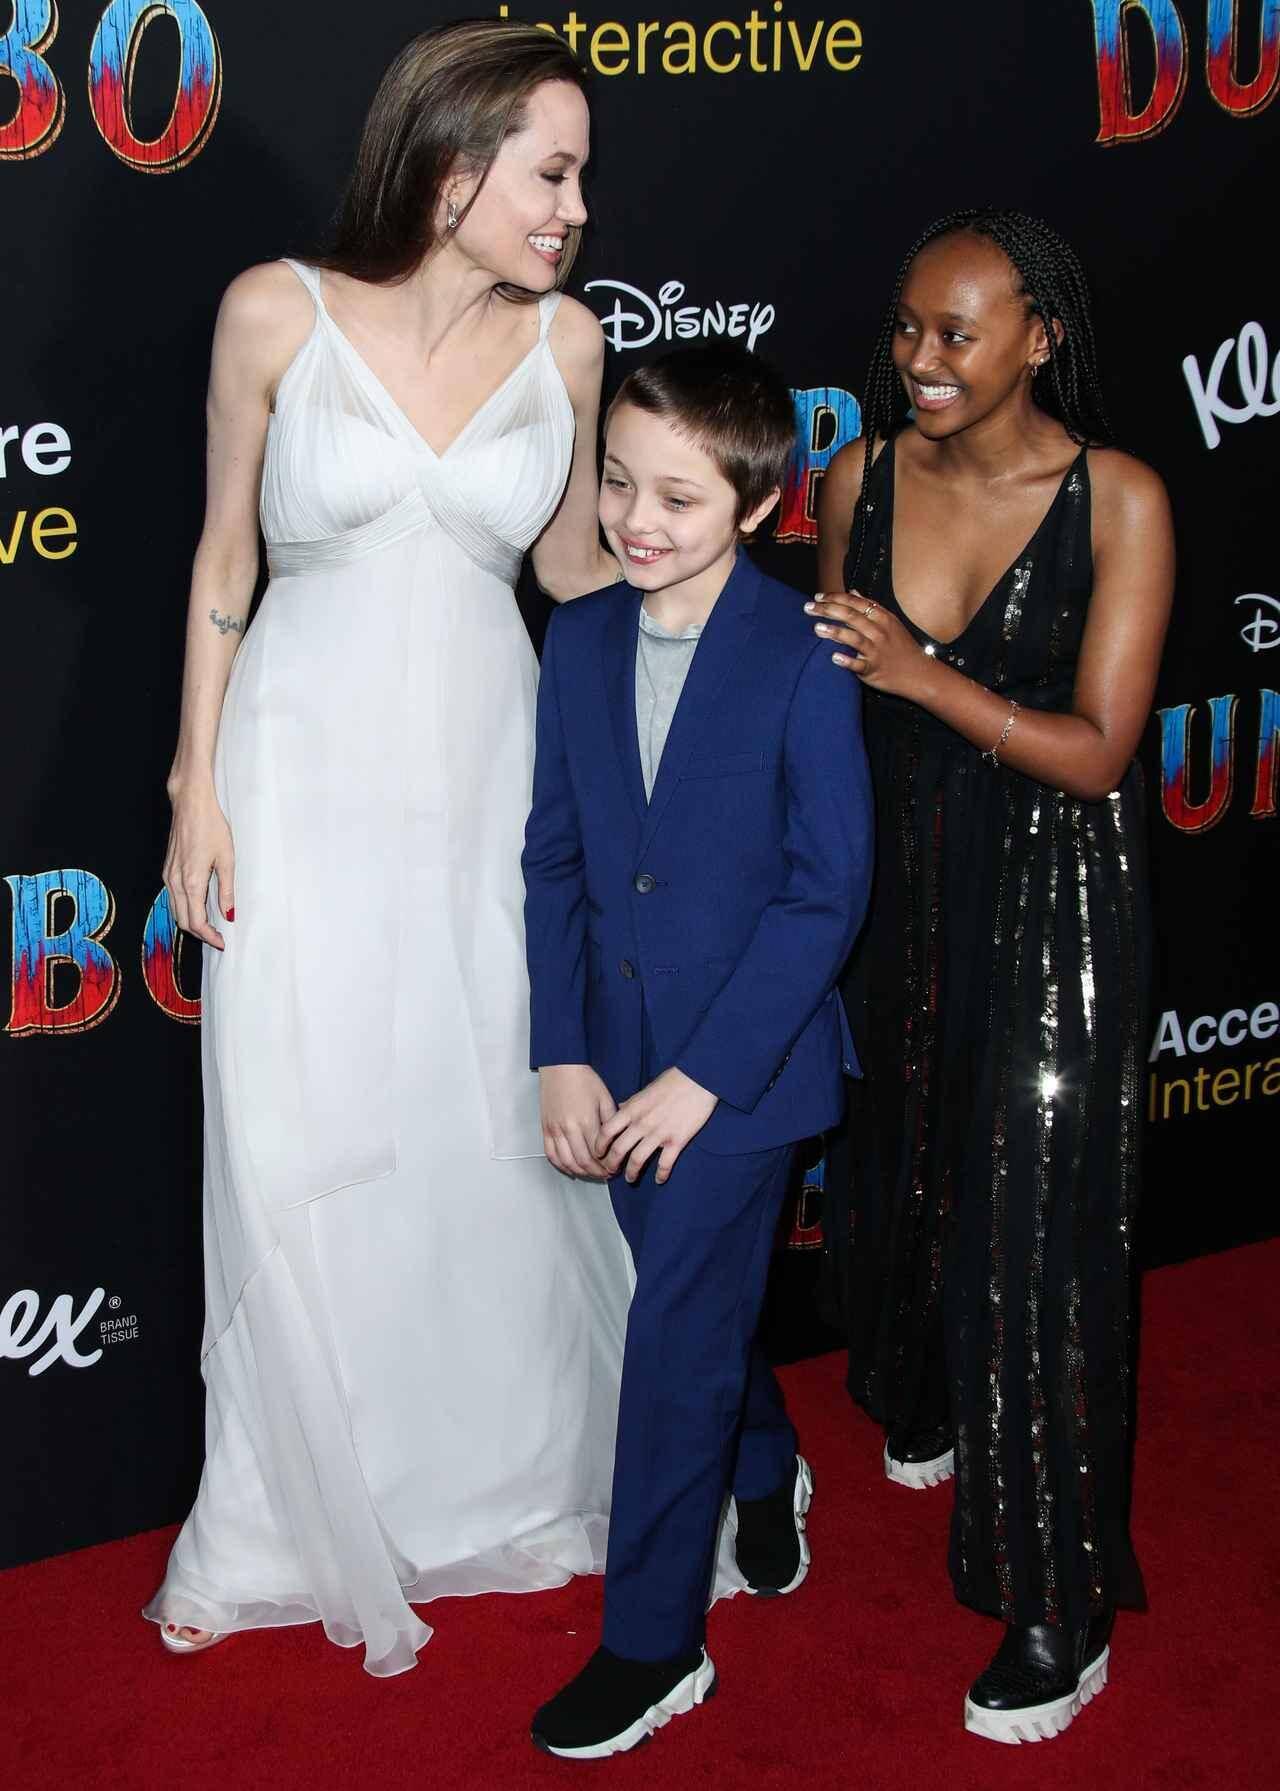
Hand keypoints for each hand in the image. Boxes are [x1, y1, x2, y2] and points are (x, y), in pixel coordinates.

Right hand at [163, 780, 234, 949]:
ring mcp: (168, 875)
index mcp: (191, 882)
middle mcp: (175, 882)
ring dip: (191, 921)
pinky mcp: (168, 869)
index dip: (209, 936)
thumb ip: (226, 890)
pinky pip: (173, 897)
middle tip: (218, 937)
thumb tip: (229, 914)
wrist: (190, 804)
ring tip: (211, 925)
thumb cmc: (211, 827)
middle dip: (200, 933)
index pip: (196, 922)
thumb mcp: (227, 859)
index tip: (221, 942)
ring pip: (176, 910)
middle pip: (182, 920)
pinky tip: (199, 906)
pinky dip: (185, 908)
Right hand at [539, 1064, 616, 1178]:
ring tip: (592, 1173)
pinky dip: (561, 1166)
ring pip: (567, 1162)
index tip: (615, 1168)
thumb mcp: (605, 1098)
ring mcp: (555, 1130)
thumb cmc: (585, 1080)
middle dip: (597, 1172)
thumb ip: (611, 1122)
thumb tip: (617, 1141)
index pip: (598, 1153)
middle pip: (583, 1162)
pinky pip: (551, 1155)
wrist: (561, 1067)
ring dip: (581, 1172)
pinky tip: (571, 1169)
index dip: (608, 1165)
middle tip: (606, 1174)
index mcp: (586, 1121)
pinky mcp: (545, 1129)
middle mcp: (569, 1129)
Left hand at [595, 1066, 717, 1185]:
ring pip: (637, 1160)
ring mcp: (659, 1133)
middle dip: (611, 1164)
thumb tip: (620, 1108)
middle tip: (610, 1171)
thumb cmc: (672, 1081)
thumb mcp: (645, 1090)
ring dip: (631, 1173)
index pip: (606, 1131)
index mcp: (632, 1109)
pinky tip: (659, 1180)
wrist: (698, 1079)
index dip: (599, 1146)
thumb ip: (631, 1103)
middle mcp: (642, 1123)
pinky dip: (661, 1175)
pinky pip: (665, 1164)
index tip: (598, 1153)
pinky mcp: (677, 1141)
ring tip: (630, 1179)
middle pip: (618, 1150)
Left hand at [806, 592, 928, 697]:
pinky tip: (834, 657)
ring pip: (854, 639)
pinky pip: (859, 665)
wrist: (918, 673)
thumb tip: (853, 592)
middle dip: (828, 610)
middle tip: (808, 608)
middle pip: (851, 617)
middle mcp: (879, 631)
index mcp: (882, 617)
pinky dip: (847, 661)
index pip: (855, 603)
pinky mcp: (874, 669)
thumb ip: (870, 607)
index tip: (818, 597)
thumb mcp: (890, 621)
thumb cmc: (900, 646)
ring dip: (835, 632)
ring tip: (817, 628)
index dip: (836, 598)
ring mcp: (877, 651)